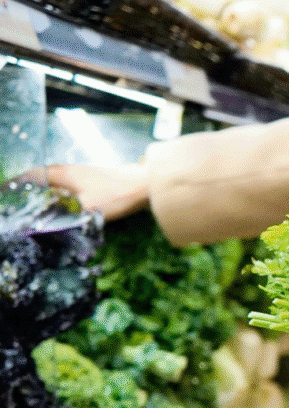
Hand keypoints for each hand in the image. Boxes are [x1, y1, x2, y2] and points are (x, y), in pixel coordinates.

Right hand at [20, 162, 149, 220]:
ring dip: (46, 191)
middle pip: (42, 177)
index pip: (31, 176)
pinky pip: (69, 184)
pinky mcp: (93, 179)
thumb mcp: (87, 210)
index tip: (9, 194)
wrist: (145, 184)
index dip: (18, 184)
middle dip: (30, 189)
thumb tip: (46, 226)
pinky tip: (64, 204)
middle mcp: (69, 170)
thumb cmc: (116, 195)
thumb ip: (65, 218)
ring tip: (39, 205)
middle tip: (22, 202)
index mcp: (62, 173)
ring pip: (56, 181)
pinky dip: (61, 193)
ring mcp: (82, 173)